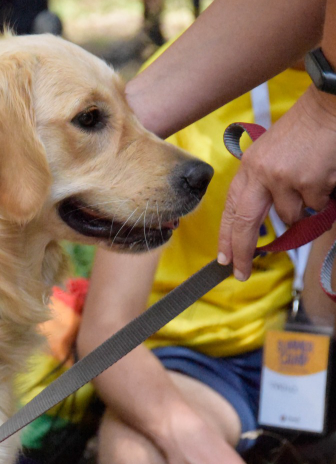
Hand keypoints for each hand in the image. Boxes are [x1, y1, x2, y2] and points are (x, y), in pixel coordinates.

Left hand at [219, 86, 335, 279]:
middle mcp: (259, 175)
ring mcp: (283, 179)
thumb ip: (264, 185)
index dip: (226, 238)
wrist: (328, 106)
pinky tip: (324, 174)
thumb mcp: (271, 156)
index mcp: (247, 169)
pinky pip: (317, 205)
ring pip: (292, 216)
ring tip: (312, 180)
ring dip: (305, 208)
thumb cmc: (304, 133)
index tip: (223, 260)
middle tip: (239, 272)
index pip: (230, 210)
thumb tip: (268, 222)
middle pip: (244, 223)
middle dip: (242, 251)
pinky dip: (324, 196)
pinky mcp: (308, 182)